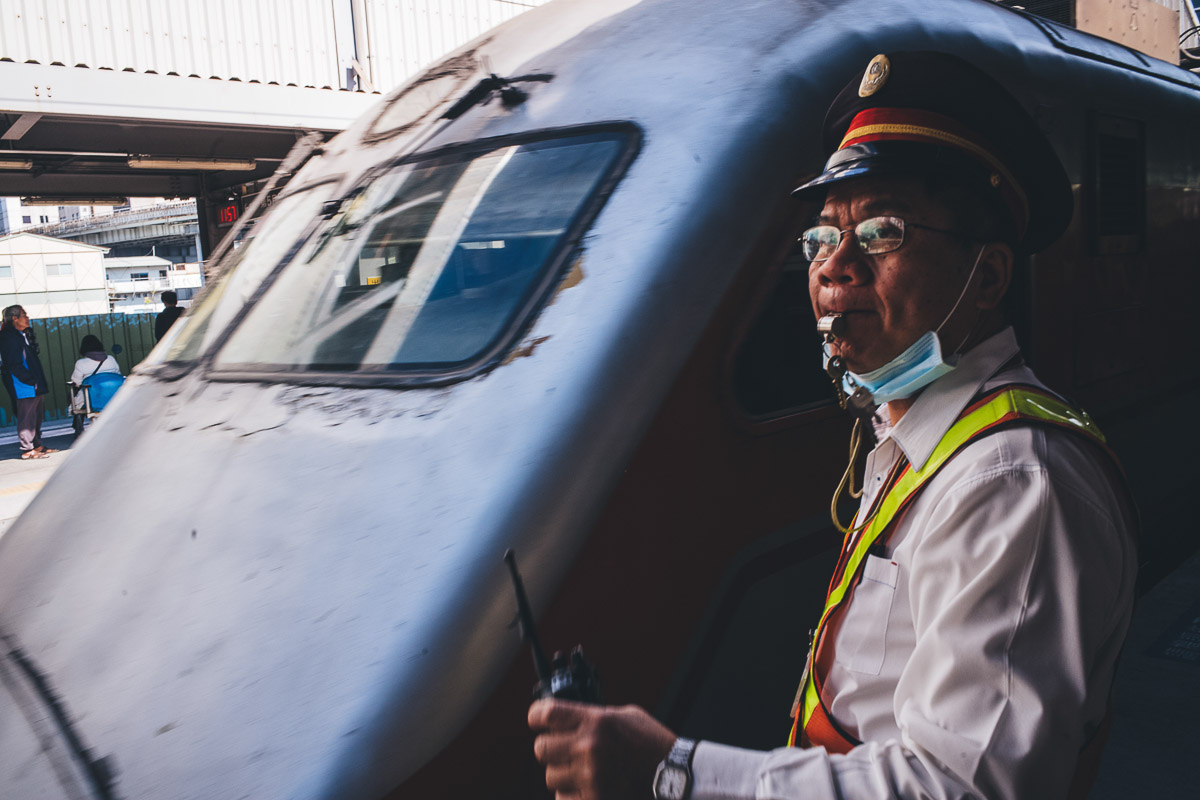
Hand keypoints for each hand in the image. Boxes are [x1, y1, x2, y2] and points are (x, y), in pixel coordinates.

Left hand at [528, 698, 677, 799]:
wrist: (674, 776)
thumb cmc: (651, 743)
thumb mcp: (625, 716)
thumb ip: (594, 716)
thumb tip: (566, 718)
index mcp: (596, 721)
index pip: (546, 714)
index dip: (537, 716)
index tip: (538, 720)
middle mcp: (589, 747)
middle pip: (542, 748)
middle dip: (551, 748)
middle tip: (563, 749)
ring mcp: (591, 777)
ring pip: (551, 776)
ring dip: (562, 773)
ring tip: (580, 771)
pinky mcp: (594, 799)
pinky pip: (563, 798)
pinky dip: (571, 793)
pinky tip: (586, 786)